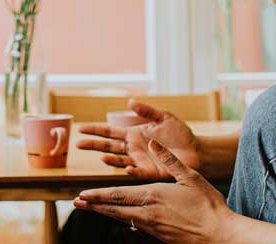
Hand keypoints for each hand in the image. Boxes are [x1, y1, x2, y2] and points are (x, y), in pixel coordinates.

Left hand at [73, 140, 235, 243]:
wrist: (221, 235)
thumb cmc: (209, 205)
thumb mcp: (190, 176)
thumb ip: (169, 159)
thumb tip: (152, 141)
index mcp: (152, 196)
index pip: (117, 195)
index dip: (98, 195)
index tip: (83, 193)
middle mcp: (148, 213)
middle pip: (114, 208)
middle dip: (94, 204)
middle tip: (76, 202)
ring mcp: (153, 227)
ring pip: (122, 218)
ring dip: (104, 212)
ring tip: (89, 208)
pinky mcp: (160, 236)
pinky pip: (135, 225)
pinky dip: (121, 219)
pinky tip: (118, 217)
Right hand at [76, 99, 200, 177]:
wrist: (197, 151)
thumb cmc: (181, 134)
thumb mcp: (164, 117)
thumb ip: (147, 111)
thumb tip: (130, 102)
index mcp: (133, 134)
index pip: (109, 132)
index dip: (95, 130)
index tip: (80, 128)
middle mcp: (133, 148)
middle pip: (108, 146)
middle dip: (93, 145)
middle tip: (78, 144)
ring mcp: (140, 161)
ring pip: (119, 161)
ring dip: (110, 160)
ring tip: (101, 158)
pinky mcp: (150, 172)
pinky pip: (138, 172)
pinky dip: (131, 171)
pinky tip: (126, 168)